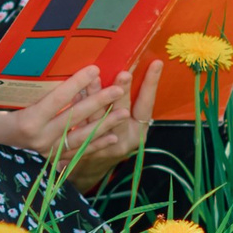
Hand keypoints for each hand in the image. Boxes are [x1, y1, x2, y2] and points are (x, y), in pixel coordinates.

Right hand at [0, 67, 127, 159]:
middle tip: (118, 87)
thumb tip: (41, 65)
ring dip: (104, 125)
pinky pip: (76, 154)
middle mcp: (38, 140)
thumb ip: (21, 91)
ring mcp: (45, 153)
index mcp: (25, 122)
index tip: (94, 68)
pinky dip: (95, 146)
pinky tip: (112, 138)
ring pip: (80, 137)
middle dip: (99, 101)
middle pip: (75, 118)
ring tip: (123, 112)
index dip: (77, 83)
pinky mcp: (48, 162)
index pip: (57, 99)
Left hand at [65, 63, 161, 189]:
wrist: (90, 168)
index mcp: (139, 132)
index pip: (147, 104)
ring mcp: (103, 146)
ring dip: (96, 96)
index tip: (156, 63)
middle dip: (123, 91)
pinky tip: (76, 93)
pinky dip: (78, 108)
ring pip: (99, 119)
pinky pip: (80, 126)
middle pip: (123, 112)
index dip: (151, 84)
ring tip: (95, 78)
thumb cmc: (112, 138)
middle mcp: (124, 140)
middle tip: (123, 73)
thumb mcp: (128, 125)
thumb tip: (128, 68)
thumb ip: (128, 103)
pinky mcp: (84, 148)